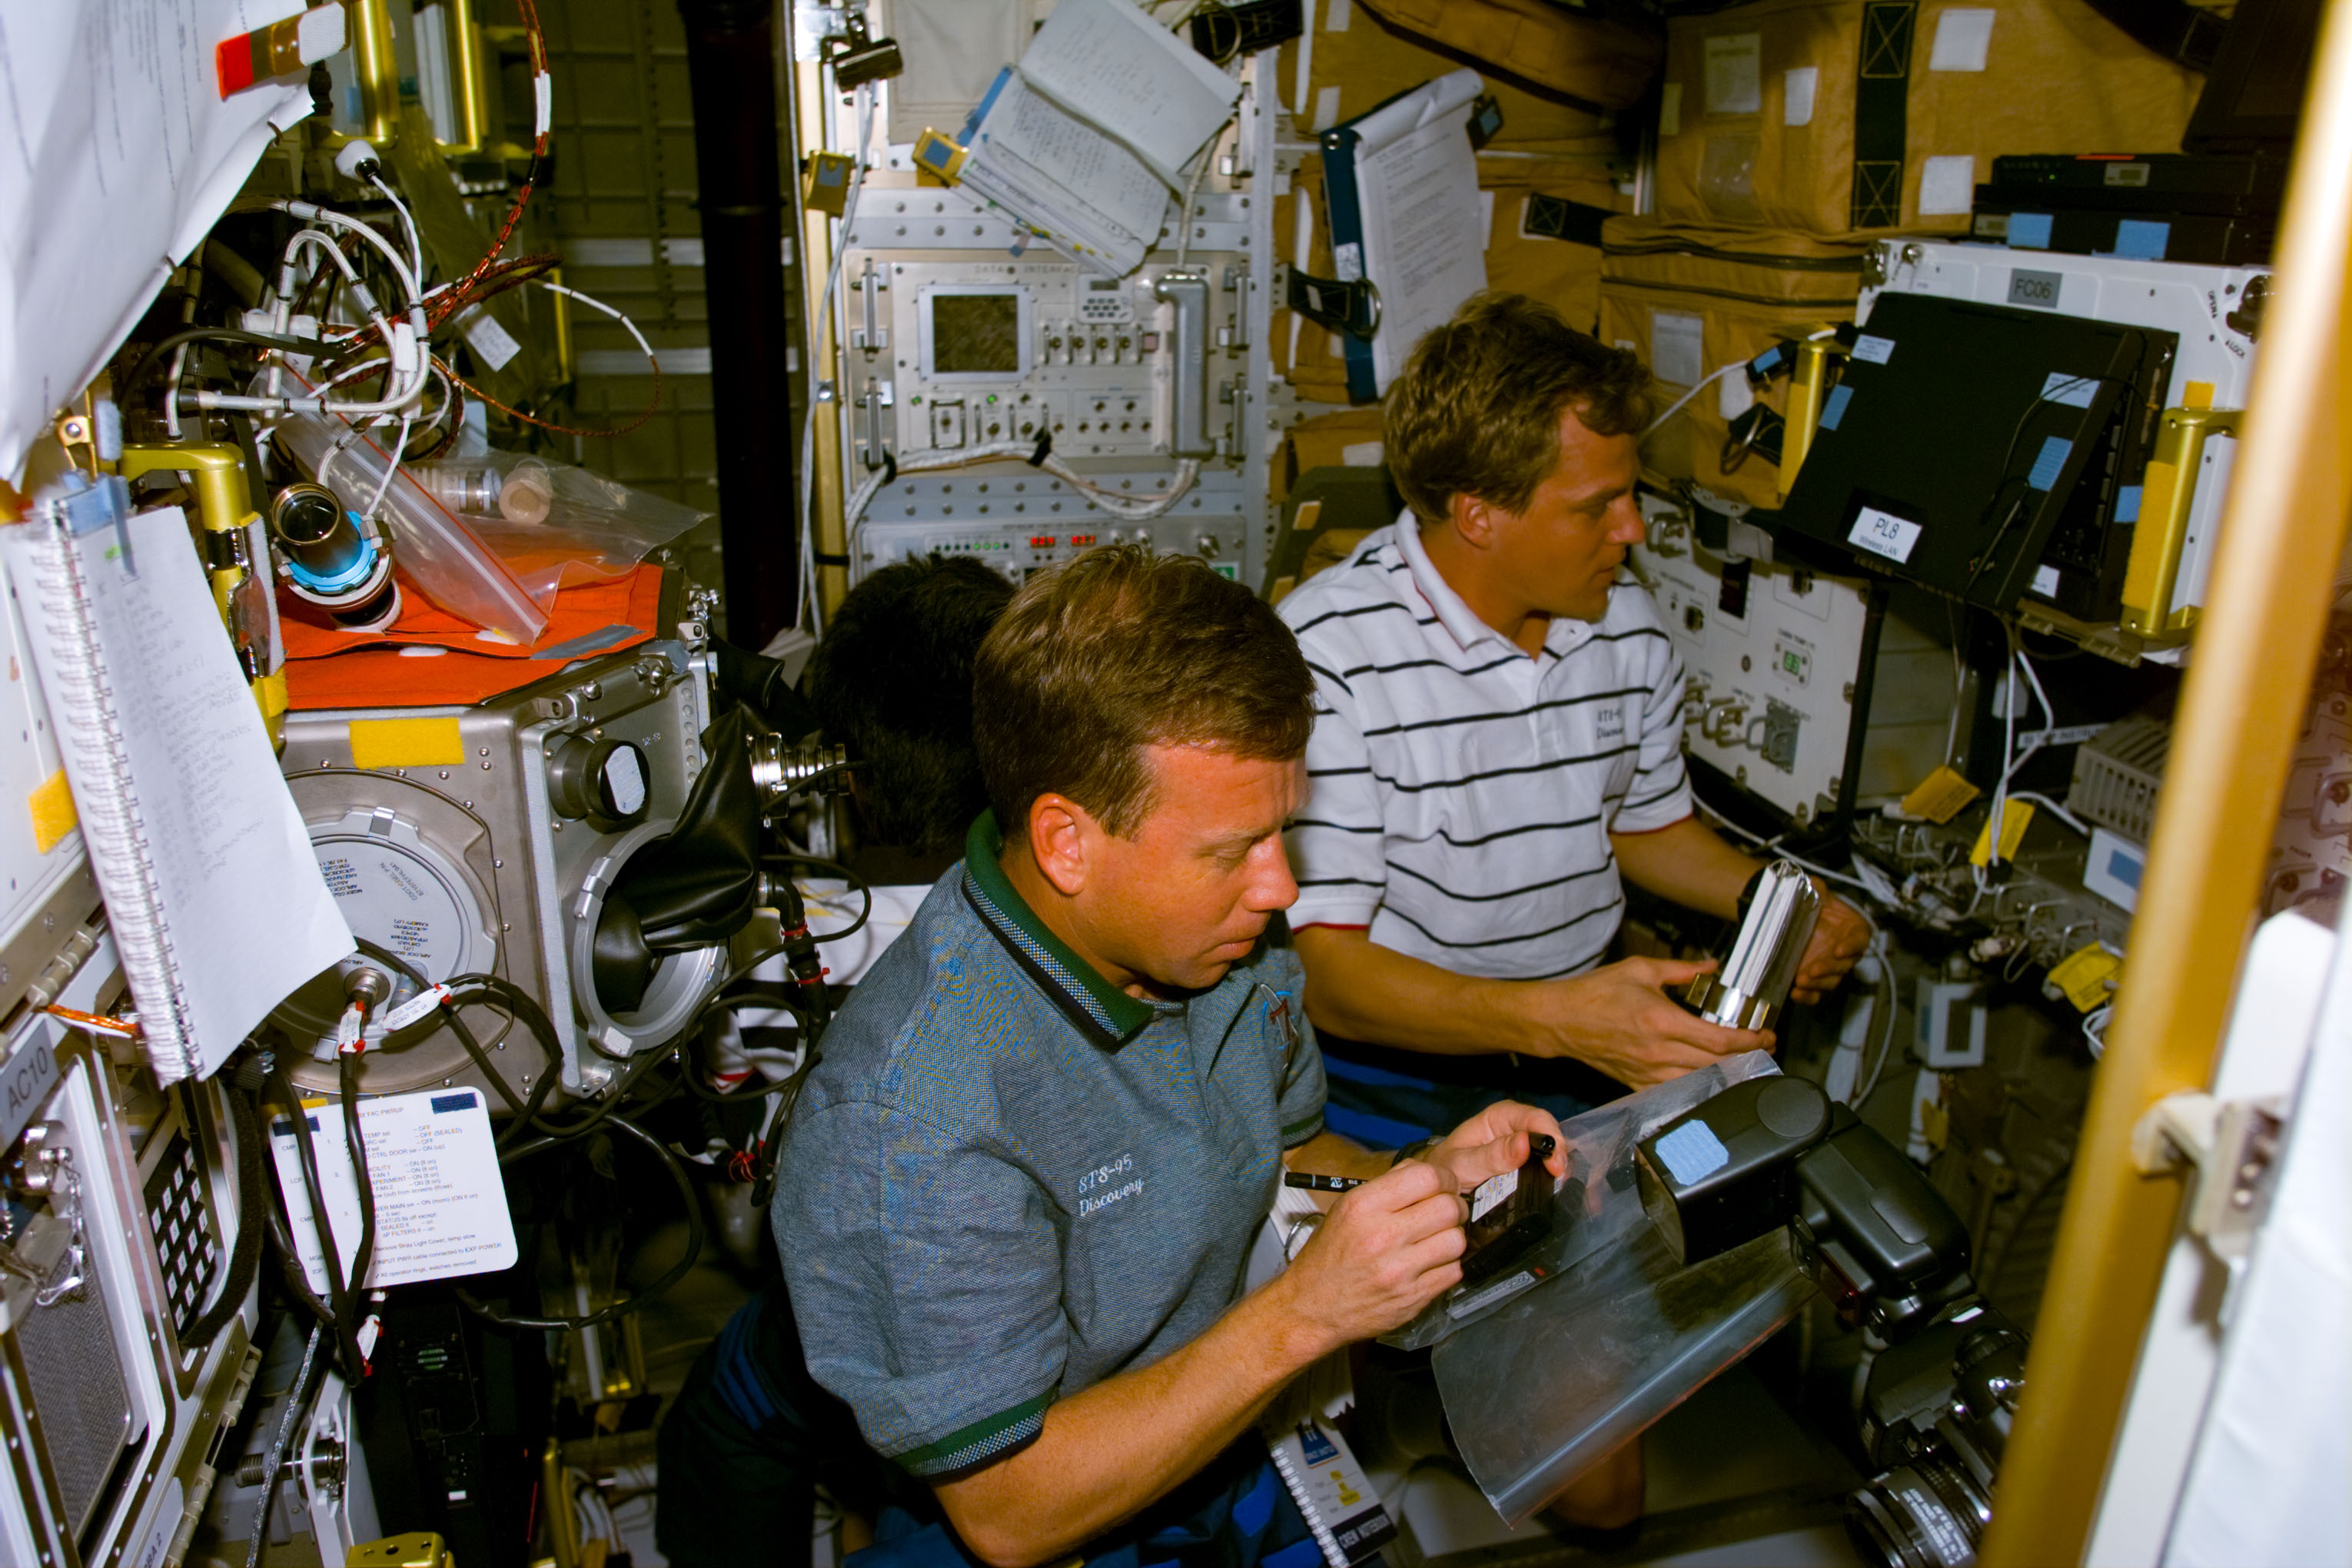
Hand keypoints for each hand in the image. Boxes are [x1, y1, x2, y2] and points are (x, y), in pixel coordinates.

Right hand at [1276, 1158, 1469, 1356]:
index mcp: (1363, 1206)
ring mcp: (1399, 1270)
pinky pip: (1453, 1272)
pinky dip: (1448, 1265)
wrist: (1312, 1307)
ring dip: (1452, 1237)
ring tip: (1437, 1240)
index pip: (1426, 1176)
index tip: (1444, 1185)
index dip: (1444, 1177)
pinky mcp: (1413, 1298)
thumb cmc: (1328, 1256)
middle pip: (1449, 1207)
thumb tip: (1426, 1172)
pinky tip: (1431, 1264)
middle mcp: (1382, 1236)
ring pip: (1457, 1240)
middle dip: (1454, 1206)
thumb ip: (1387, 1187)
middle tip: (1447, 1212)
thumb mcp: (1346, 1209)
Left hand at [1413, 1100, 1568, 1193]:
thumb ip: (1492, 1155)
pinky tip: (1555, 1189)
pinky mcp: (1526, 1165)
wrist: (1436, 1186)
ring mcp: (1523, 1147)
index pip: (1534, 1118)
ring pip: (1550, 1151)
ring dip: (1558, 1167)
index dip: (1550, 1137)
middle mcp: (1515, 1127)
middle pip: (1548, 1134)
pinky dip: (1552, 1178)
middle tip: (1560, 1178)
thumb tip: (1524, 1142)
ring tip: (1560, 1186)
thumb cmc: (1446, 1167)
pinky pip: (1544, 1167)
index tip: (1555, 1163)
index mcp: (1499, 1117)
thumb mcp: (1464, 1163)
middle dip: (1559, 1154)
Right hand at [1516, 956, 1772, 1088]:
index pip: (1719, 1040)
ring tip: (1743, 1063)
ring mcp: (1647, 1072)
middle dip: (1747, 1057)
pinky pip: (1675, 1093)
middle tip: (1763, 1047)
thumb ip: (1681, 969)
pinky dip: (1697, 1088)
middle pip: (1717, 1065)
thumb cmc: (1596, 992)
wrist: (1561, 1019)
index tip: (1765, 1034)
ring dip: (1726, 1075)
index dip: (1750, 1040)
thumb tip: (1711, 966)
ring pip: (1700, 1083)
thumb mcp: (1640, 969)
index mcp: (1662, 1021)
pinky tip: (1709, 1080)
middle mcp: (1658, 1051)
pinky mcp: (1637, 1083)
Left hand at [1790, 890, 1871, 1004]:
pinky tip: (1795, 993)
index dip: (1852, 946)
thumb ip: (1817, 889)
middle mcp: (1844, 952)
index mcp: (1852, 930)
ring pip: (1831, 981)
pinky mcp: (1813, 979)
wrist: (1788, 914)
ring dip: (1817, 984)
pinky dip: (1808, 997)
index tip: (1838, 949)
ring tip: (1800, 981)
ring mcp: (1829, 967)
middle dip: (1828, 969)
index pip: (1859, 940)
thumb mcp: (1814, 889)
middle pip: (1844, 966)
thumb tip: (1813, 887)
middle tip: (1812, 970)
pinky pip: (1815, 994)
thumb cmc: (1808, 901)